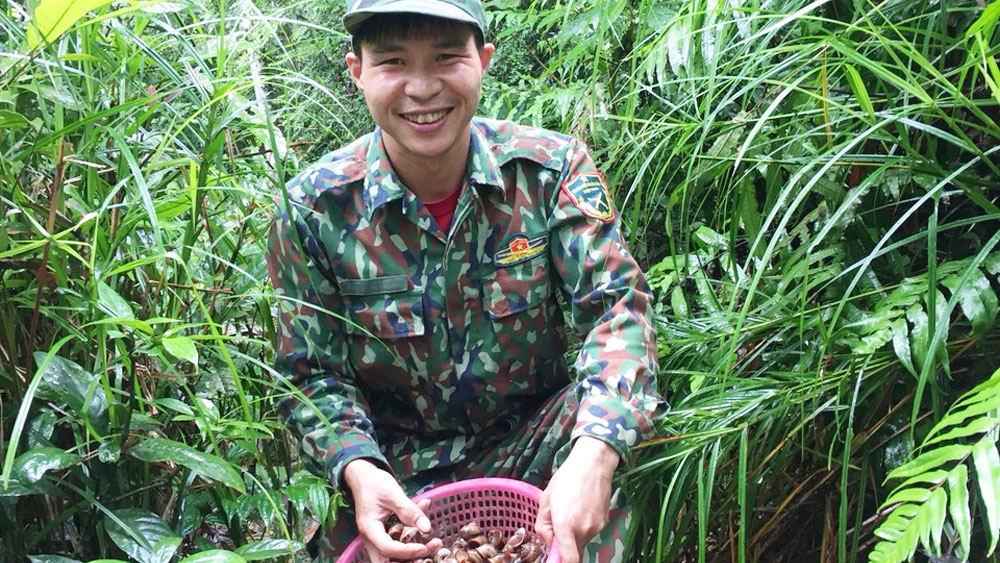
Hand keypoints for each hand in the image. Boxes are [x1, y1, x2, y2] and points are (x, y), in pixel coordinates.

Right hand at [343, 459, 442, 561]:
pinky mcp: (382, 535)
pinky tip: (423, 532)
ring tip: (428, 545)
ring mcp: (375, 538)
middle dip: (408, 559)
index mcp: (370, 528)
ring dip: (409, 555)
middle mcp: (370, 538)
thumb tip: (427, 528)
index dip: (408, 550)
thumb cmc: (374, 483)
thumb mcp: (393, 493)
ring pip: (390, 558)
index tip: (425, 546)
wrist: (362, 477)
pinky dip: (409, 544)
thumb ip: (409, 511)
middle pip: (387, 560)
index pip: (388, 548)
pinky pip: (395, 546)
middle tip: (428, 549)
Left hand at [535, 437, 619, 562]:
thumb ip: (543, 526)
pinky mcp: (604, 523)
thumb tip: (549, 542)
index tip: (555, 559)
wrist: (593, 464)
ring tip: (570, 510)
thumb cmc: (566, 478)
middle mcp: (583, 530)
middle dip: (563, 544)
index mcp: (566, 525)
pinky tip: (581, 508)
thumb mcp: (546, 500)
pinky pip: (589, 533)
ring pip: (581, 542)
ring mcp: (596, 527)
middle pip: (572, 551)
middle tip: (557, 523)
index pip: (569, 560)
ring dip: (573, 535)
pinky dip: (583, 527)